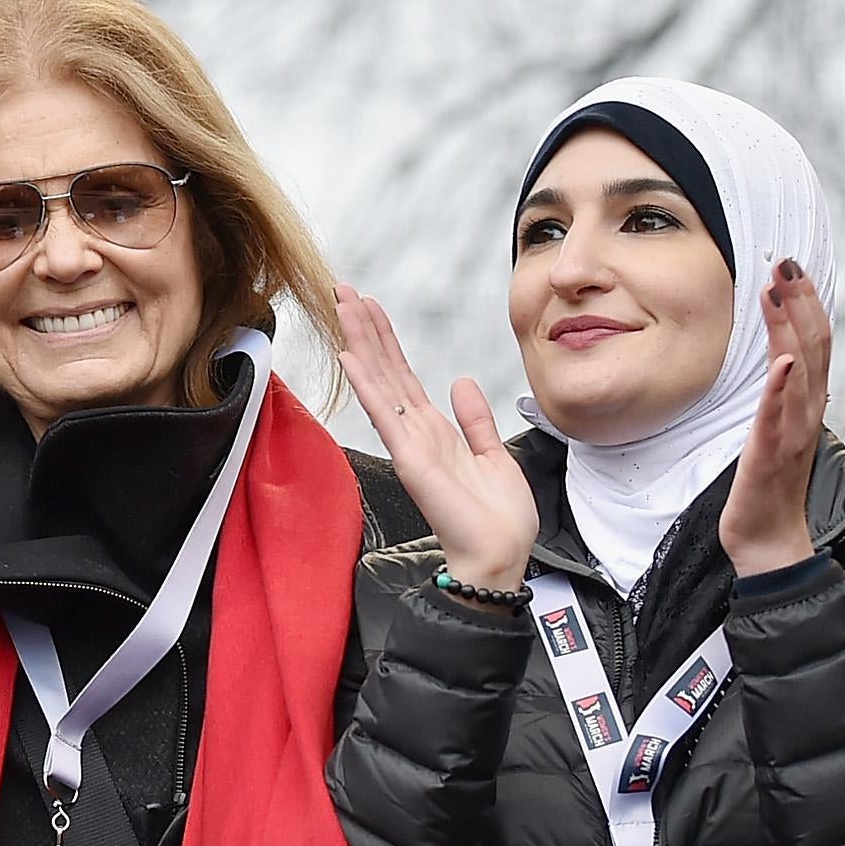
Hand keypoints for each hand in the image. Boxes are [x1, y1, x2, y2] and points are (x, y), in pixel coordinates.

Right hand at [337, 285, 536, 591]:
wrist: (500, 554)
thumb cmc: (498, 518)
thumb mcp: (494, 455)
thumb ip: (476, 418)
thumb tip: (461, 381)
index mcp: (435, 430)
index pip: (403, 374)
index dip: (386, 338)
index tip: (370, 306)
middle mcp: (415, 431)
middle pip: (385, 368)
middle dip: (365, 328)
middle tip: (344, 291)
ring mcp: (409, 442)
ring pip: (380, 381)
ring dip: (360, 342)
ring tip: (344, 307)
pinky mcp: (411, 457)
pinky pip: (385, 414)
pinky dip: (367, 385)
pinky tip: (351, 358)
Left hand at [719, 259, 829, 576]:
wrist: (766, 536)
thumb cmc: (765, 482)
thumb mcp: (771, 426)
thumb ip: (777, 392)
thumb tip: (775, 356)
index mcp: (805, 402)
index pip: (813, 342)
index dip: (804, 303)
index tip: (788, 268)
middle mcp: (806, 411)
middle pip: (813, 346)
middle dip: (799, 302)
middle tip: (783, 264)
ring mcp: (792, 431)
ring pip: (799, 371)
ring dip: (788, 329)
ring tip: (775, 293)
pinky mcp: (772, 452)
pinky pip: (778, 415)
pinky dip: (781, 386)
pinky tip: (781, 361)